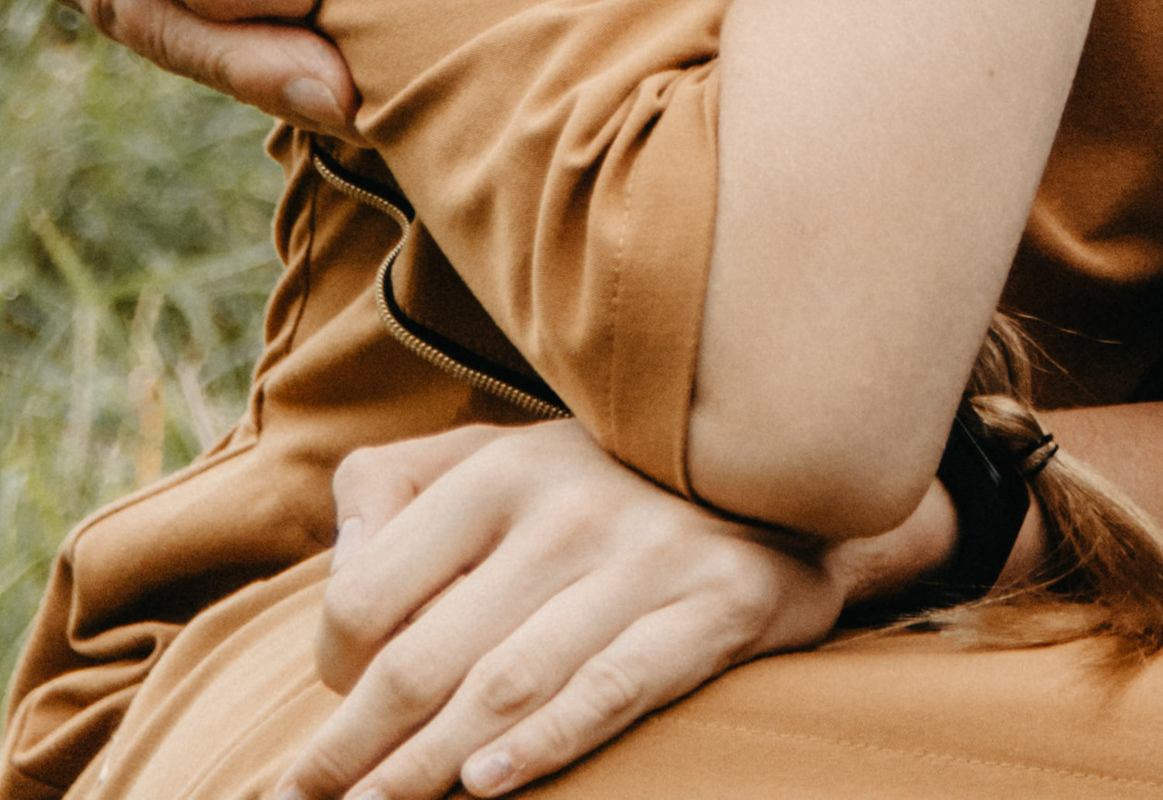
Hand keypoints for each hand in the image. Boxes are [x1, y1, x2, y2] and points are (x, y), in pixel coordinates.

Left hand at [279, 417, 924, 799]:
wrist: (777, 466)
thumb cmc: (599, 479)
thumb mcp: (498, 453)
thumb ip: (399, 490)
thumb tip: (339, 573)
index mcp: (499, 469)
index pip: (372, 590)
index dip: (330, 667)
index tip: (327, 714)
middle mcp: (565, 507)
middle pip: (425, 657)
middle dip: (352, 751)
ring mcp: (643, 558)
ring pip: (505, 686)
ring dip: (424, 768)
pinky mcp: (712, 606)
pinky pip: (611, 688)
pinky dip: (546, 742)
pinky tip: (487, 783)